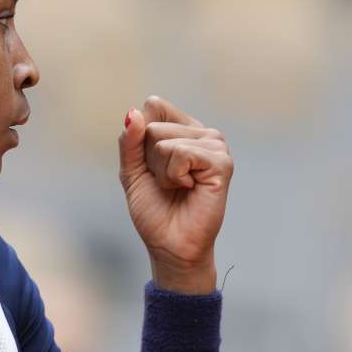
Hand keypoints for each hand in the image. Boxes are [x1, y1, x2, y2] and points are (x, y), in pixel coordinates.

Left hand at [117, 96, 233, 291]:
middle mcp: (202, 133)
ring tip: (178, 187)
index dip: (140, 139)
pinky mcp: (221, 162)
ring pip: (163, 141)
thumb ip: (130, 141)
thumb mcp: (131, 171)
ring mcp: (215, 145)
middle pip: (153, 125)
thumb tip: (134, 113)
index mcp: (183, 130)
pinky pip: (181, 153)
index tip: (151, 167)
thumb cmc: (155, 210)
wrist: (169, 244)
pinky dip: (174, 176)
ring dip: (161, 171)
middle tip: (166, 183)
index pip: (153, 106)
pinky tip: (189, 188)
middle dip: (149, 160)